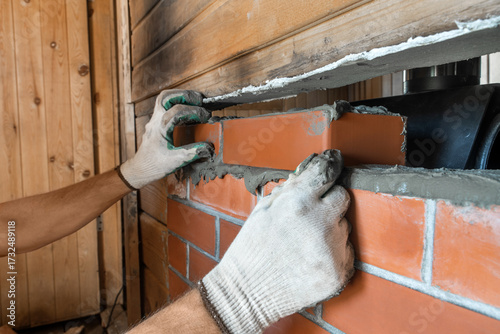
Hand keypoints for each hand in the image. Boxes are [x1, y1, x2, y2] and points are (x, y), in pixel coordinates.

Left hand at [119, 90, 213, 189]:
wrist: (140, 169)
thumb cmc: (154, 166)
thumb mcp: (176, 161)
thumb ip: (193, 152)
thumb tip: (209, 147)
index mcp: (159, 128)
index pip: (178, 111)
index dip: (194, 111)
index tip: (206, 117)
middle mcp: (155, 121)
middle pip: (167, 96)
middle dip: (185, 95)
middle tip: (201, 100)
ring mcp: (154, 120)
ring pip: (164, 98)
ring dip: (180, 96)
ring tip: (195, 101)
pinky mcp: (156, 122)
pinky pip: (165, 106)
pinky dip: (177, 103)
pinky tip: (187, 111)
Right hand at [200, 149, 354, 332]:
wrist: (247, 292)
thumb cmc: (252, 249)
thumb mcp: (263, 209)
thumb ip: (290, 189)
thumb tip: (310, 173)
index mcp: (297, 203)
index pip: (327, 172)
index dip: (330, 165)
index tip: (334, 162)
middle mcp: (319, 224)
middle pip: (342, 196)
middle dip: (329, 200)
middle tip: (312, 213)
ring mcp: (331, 250)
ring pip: (343, 225)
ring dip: (330, 228)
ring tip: (305, 242)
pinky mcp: (338, 272)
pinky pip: (346, 250)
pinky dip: (333, 252)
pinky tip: (311, 258)